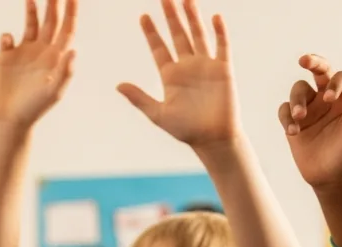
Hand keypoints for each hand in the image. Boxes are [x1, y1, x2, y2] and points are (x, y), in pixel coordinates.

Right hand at [0, 0, 77, 128]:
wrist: (10, 120)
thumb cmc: (35, 108)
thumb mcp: (53, 92)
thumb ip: (65, 71)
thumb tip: (74, 50)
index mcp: (56, 57)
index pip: (67, 29)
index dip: (71, 11)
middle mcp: (42, 51)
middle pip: (50, 21)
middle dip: (53, 3)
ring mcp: (24, 52)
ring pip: (30, 24)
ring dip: (31, 9)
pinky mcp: (6, 56)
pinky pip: (7, 38)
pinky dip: (7, 36)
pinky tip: (7, 42)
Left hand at [117, 0, 238, 150]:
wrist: (213, 139)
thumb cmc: (186, 130)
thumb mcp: (158, 114)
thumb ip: (139, 98)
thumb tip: (118, 85)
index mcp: (170, 76)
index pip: (159, 48)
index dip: (151, 32)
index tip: (143, 16)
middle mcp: (187, 66)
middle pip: (178, 35)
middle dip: (171, 17)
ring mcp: (206, 66)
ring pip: (198, 35)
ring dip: (192, 18)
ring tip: (186, 0)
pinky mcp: (223, 70)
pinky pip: (221, 46)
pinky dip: (219, 32)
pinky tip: (214, 17)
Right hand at [278, 54, 341, 190]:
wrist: (333, 178)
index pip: (341, 78)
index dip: (335, 83)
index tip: (330, 97)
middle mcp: (327, 99)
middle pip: (319, 71)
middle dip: (312, 62)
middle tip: (304, 60)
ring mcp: (309, 109)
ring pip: (298, 90)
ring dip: (297, 101)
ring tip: (299, 118)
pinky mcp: (293, 122)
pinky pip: (284, 111)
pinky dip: (287, 118)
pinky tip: (294, 132)